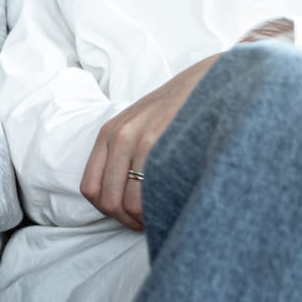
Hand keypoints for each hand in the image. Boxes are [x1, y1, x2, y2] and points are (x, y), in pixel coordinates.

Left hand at [81, 54, 220, 231]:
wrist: (210, 78)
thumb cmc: (179, 107)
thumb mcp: (142, 123)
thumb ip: (127, 152)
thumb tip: (125, 197)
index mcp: (108, 133)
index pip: (90, 188)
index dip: (108, 211)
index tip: (129, 215)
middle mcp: (118, 136)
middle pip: (107, 201)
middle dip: (127, 220)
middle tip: (148, 223)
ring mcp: (138, 139)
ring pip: (127, 202)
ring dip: (144, 220)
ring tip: (161, 218)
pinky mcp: (161, 142)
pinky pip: (150, 191)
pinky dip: (158, 209)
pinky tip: (171, 207)